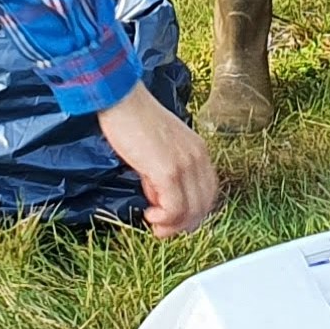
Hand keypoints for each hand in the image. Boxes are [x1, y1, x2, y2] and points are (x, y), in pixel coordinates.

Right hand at [96, 80, 221, 236]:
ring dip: (172, 225)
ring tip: (154, 223)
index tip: (172, 218)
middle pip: (203, 206)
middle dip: (183, 224)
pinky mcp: (168, 171)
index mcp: (199, 151)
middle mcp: (198, 158)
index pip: (208, 193)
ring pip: (191, 211)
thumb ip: (163, 171)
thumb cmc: (133, 119)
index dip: (192, 211)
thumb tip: (157, 196)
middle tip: (161, 228)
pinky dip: (163, 219)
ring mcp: (185, 165)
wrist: (121, 100)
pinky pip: (174, 208)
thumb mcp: (159, 147)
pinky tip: (149, 214)